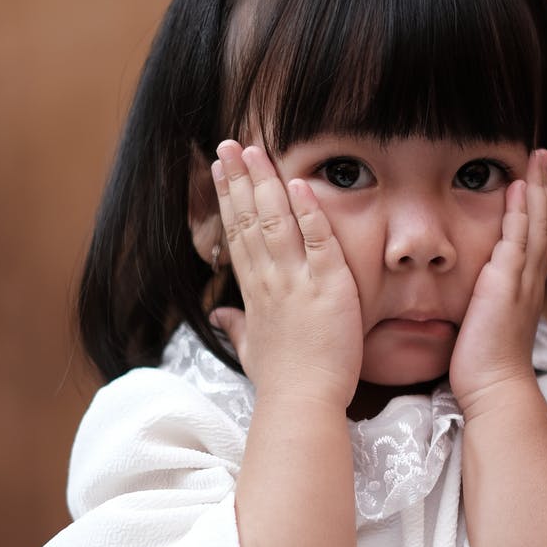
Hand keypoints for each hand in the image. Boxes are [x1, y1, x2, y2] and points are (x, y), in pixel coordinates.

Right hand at [210, 141, 363, 407]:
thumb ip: (236, 327)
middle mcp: (269, 280)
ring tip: (254, 150)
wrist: (301, 403)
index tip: (220, 170)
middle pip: (248, 219)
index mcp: (254, 293)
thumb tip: (219, 315)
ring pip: (275, 222)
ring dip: (264, 183)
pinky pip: (317, 242)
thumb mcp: (251, 352)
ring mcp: (296, 281)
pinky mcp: (327, 286)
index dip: (227, 199)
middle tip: (228, 143)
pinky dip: (308, 212)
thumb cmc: (282, 382)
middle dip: (237, 178)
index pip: (237, 235)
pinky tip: (300, 184)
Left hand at [449, 149, 546, 417]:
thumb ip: (483, 303)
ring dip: (538, 190)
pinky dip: (521, 212)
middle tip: (543, 156)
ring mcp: (522, 281)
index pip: (534, 238)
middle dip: (544, 188)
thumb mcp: (483, 324)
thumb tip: (475, 294)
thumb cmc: (483, 365)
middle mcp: (529, 281)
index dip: (537, 208)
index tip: (534, 180)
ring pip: (537, 225)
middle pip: (543, 223)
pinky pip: (518, 240)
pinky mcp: (507, 284)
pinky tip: (519, 188)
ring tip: (538, 160)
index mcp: (524, 289)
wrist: (493, 388)